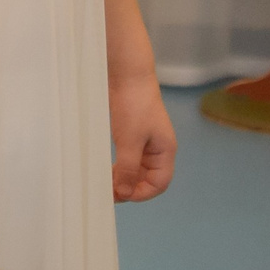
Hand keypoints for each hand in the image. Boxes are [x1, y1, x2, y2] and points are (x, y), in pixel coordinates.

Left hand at [108, 74, 175, 201]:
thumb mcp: (130, 140)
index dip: (142, 193)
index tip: (121, 195)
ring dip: (123, 178)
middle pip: (148, 178)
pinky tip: (106, 168)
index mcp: (165, 151)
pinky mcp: (132, 134)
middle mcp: (158, 149)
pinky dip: (119, 166)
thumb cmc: (133, 106)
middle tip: (108, 192)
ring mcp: (145, 141)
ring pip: (137, 170)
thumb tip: (124, 194)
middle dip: (130, 187)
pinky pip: (129, 158)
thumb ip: (128, 169)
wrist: (126, 74)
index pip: (160, 183)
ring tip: (105, 181)